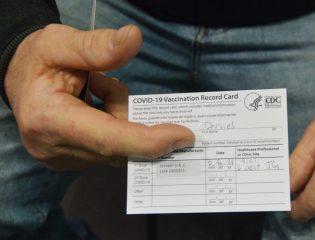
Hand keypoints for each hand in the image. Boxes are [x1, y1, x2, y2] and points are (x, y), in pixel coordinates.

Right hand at [5, 24, 193, 170]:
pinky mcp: (74, 161)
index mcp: (48, 120)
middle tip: (110, 85)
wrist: (20, 79)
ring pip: (119, 147)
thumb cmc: (38, 59)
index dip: (148, 141)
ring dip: (120, 117)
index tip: (183, 136)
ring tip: (93, 89)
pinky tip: (96, 104)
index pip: (108, 140)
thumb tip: (134, 39)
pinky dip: (115, 125)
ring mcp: (64, 160)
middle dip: (131, 116)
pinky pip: (111, 149)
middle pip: (119, 146)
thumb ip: (97, 46)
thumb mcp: (61, 42)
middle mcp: (54, 148)